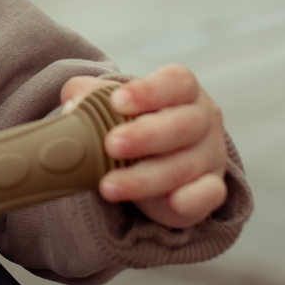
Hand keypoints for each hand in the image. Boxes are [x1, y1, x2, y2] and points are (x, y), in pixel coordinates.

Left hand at [62, 65, 228, 228]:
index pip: (176, 82)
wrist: (156, 161)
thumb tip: (73, 104)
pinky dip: (192, 199)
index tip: (117, 102)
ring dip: (145, 178)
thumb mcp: (112, 106)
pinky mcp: (211, 189)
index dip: (148, 90)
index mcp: (183, 91)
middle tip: (111, 145)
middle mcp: (203, 119)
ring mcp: (211, 155)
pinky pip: (209, 194)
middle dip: (146, 136)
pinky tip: (170, 202)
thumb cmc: (134, 124)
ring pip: (185, 165)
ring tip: (109, 186)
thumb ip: (90, 96)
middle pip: (183, 124)